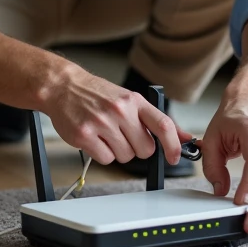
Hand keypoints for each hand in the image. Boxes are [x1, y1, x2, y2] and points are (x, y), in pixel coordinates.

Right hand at [42, 64, 191, 166]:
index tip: (174, 157)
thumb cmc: (97, 94)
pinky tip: (95, 139)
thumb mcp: (129, 99)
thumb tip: (184, 137)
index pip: (163, 125)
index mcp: (134, 101)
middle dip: (137, 148)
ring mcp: (101, 123)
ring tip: (106, 134)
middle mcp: (120, 110)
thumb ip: (155, 119)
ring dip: (118, 151)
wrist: (63, 86)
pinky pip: (106, 160)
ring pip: (125, 156)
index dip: (173, 145)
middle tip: (124, 136)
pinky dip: (102, 154)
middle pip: (145, 149)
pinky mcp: (84, 135)